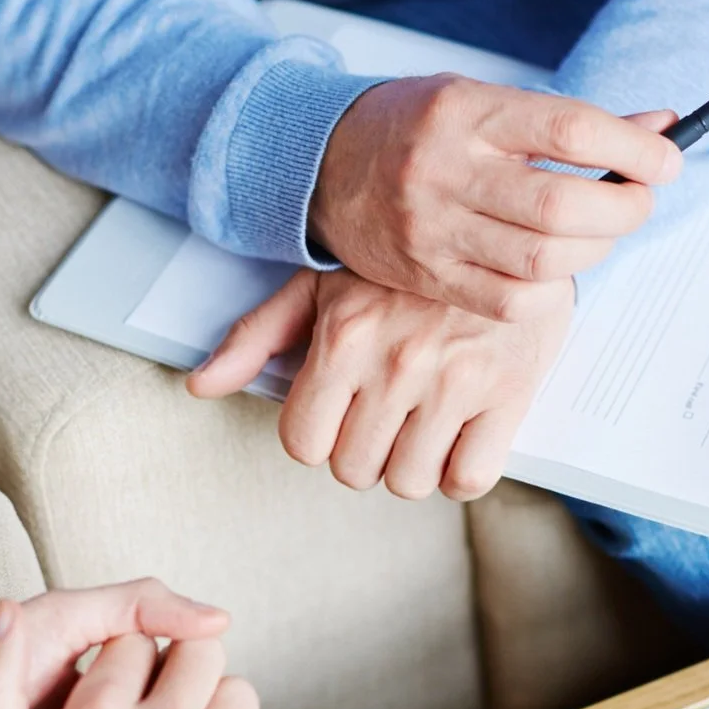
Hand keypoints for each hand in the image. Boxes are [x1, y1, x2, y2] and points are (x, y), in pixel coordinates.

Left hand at [189, 268, 572, 500]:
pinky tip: (460, 437)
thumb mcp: (322, 286)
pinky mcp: (508, 393)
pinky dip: (462, 471)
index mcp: (345, 337)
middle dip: (364, 452)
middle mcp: (395, 363)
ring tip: (423, 424)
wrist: (504, 227)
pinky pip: (468, 479)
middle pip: (354, 470)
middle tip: (386, 417)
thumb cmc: (407, 267)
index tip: (342, 414)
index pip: (303, 443)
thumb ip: (257, 335)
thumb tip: (201, 384)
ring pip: (408, 482)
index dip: (320, 436)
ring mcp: (454, 381)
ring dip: (412, 465)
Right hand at [310, 76, 677, 321]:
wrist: (323, 165)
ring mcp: (434, 230)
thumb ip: (565, 121)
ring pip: (541, 260)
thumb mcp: (484, 102)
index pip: (570, 130)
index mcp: (468, 113)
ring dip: (594, 251)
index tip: (665, 160)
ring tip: (600, 233)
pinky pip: (509, 301)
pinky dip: (550, 289)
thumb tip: (659, 130)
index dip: (633, 151)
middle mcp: (447, 171)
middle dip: (623, 209)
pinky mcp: (427, 276)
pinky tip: (554, 267)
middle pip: (561, 206)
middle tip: (638, 200)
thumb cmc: (415, 128)